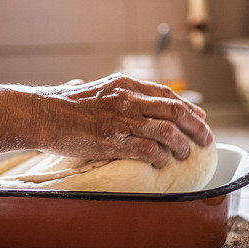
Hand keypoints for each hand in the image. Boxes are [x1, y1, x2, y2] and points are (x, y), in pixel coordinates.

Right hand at [28, 74, 212, 167]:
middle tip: (206, 140)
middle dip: (196, 127)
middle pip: (175, 111)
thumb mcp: (96, 89)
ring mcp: (121, 120)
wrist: (41, 114)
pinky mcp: (113, 141)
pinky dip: (160, 158)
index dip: (189, 107)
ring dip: (182, 145)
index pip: (167, 94)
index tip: (200, 117)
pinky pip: (148, 150)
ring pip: (167, 132)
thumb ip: (115, 94)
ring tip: (186, 154)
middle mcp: (128, 99)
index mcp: (125, 84)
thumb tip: (125, 100)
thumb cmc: (64, 105)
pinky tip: (162, 163)